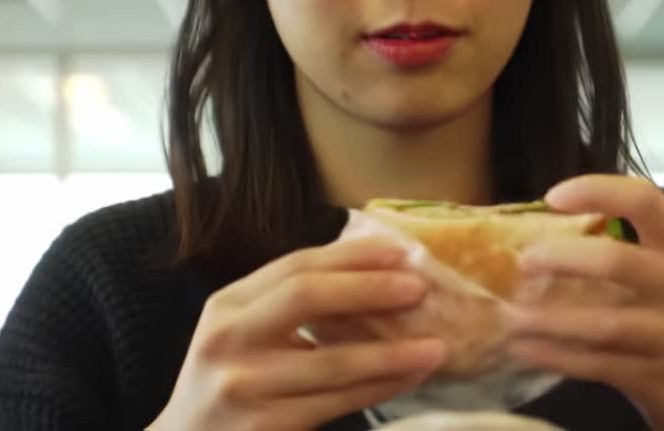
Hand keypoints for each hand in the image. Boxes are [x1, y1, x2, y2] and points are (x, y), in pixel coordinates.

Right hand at [148, 237, 447, 430]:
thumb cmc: (231, 383)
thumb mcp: (243, 333)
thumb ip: (291, 303)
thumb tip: (376, 269)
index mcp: (227, 306)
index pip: (295, 265)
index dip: (352, 255)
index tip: (401, 251)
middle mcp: (228, 340)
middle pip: (305, 297)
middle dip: (369, 288)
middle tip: (420, 288)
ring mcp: (243, 387)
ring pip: (332, 362)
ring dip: (392, 352)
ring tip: (436, 346)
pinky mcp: (265, 428)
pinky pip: (337, 403)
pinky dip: (380, 389)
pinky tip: (409, 378)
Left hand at [508, 175, 663, 430]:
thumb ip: (623, 244)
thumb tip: (536, 227)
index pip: (645, 200)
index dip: (597, 190)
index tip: (552, 197)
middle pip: (618, 261)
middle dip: (563, 259)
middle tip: (523, 261)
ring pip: (605, 323)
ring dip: (550, 319)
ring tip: (510, 315)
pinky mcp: (655, 375)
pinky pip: (596, 364)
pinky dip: (555, 355)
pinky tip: (523, 348)